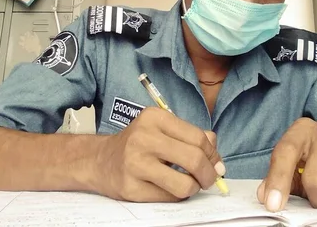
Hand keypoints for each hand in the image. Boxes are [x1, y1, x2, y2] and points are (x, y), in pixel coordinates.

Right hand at [95, 107, 224, 201]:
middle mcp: (143, 138)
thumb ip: (191, 135)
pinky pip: (168, 198)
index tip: (216, 164)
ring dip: (194, 188)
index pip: (198, 138)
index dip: (213, 154)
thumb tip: (216, 155)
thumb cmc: (138, 144)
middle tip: (210, 179)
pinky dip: (176, 196)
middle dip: (209, 174)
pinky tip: (169, 188)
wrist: (100, 160)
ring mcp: (135, 164)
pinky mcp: (130, 188)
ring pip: (184, 184)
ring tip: (189, 184)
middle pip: (194, 159)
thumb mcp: (162, 129)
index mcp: (155, 118)